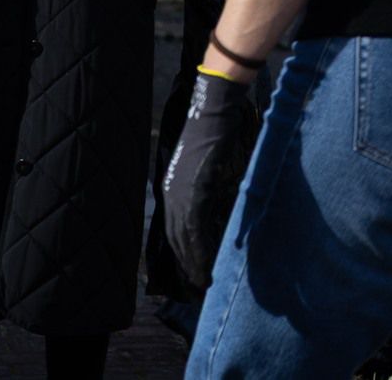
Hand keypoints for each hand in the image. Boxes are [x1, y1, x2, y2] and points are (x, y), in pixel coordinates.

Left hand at [162, 70, 258, 288]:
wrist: (215, 107)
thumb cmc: (216, 128)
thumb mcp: (208, 160)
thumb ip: (209, 183)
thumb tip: (219, 201)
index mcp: (173, 185)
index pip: (175, 226)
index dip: (183, 250)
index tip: (192, 268)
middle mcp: (172, 192)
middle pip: (176, 237)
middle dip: (186, 262)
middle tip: (199, 284)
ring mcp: (181, 192)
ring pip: (184, 239)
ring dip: (193, 263)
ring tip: (203, 282)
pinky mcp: (195, 190)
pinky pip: (195, 228)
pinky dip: (200, 251)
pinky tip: (206, 266)